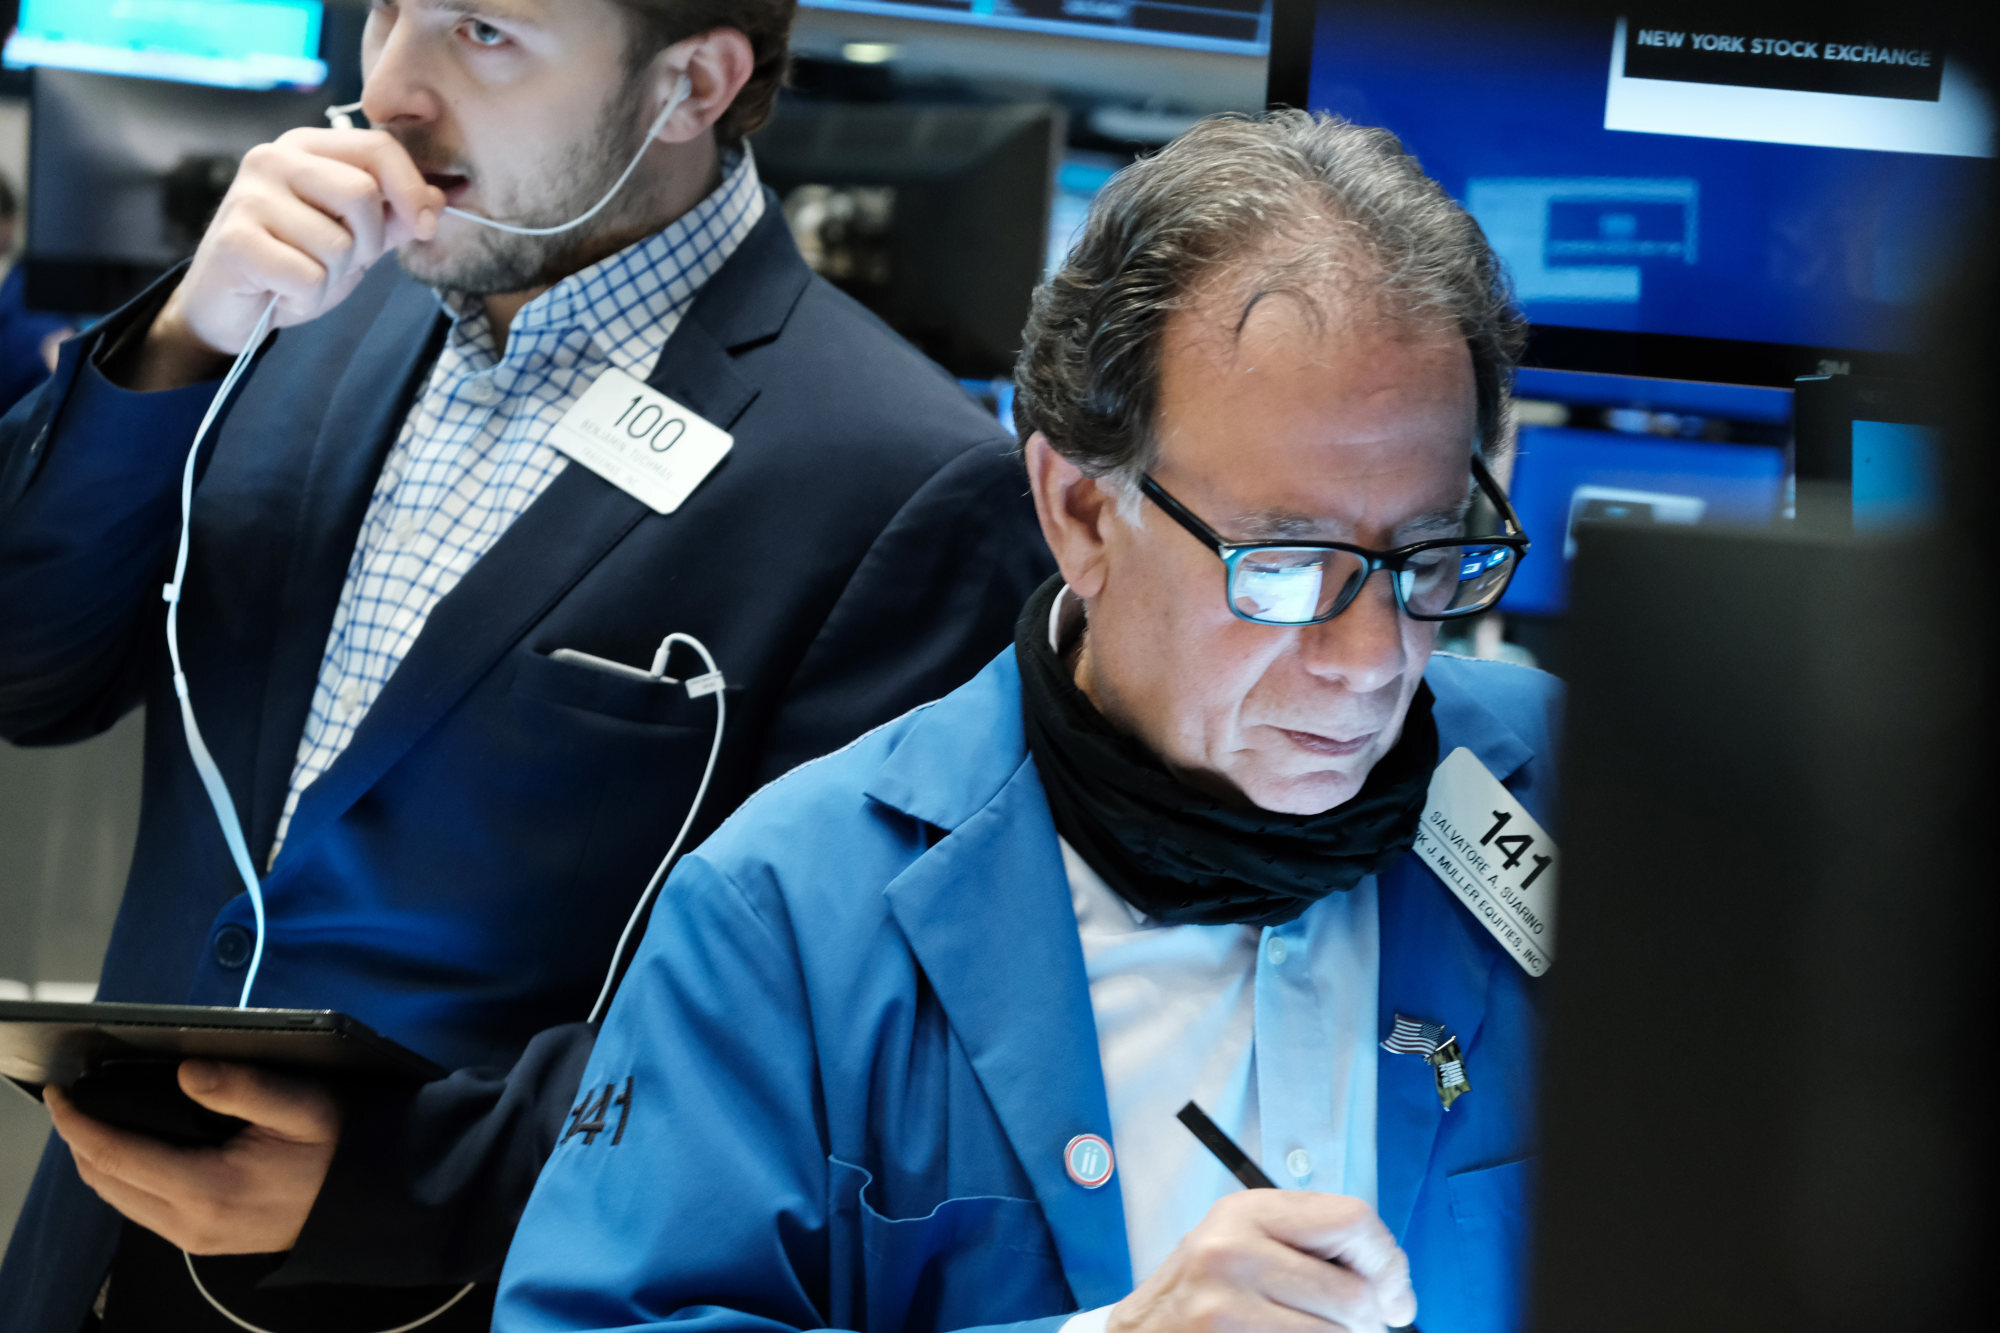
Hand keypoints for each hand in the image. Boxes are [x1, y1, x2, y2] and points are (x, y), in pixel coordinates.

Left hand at [45, 1060, 341, 1254]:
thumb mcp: (302, 1105)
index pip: (117, 1156)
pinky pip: (140, 1210)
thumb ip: (243, 1087)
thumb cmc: (336, 1148)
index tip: (59, 1093)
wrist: (364, 1202)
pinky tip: (132, 1152)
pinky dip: (122, 1178)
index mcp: (209, 1188)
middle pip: (105, 1182)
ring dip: (98, 1161)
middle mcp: (190, 1222)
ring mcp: (193, 1238)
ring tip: (95, 1121)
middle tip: (74, 1100)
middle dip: (80, 1141)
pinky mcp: (201, 1241)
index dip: (79, 1124)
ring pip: (118, 1200)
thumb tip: (185, 1071)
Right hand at [133, 127, 445, 389]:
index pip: (378, 146)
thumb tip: (443, 198)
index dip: (413, 189)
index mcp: (307, 147)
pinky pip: (309, 276)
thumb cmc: (295, 264)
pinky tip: (282, 291)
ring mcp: (249, 196)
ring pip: (337, 243)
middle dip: (367, 242)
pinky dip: (307, 297)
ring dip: (333, 276)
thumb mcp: (357, 237)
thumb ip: (396, 214)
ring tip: (303, 275)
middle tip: (338, 260)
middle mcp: (272, 159)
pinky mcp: (234, 240)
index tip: (425, 226)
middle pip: (362, 193)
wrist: (233, 307)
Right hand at [1107, 1190, 1416, 1332]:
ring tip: (1306, 1332)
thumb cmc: (1209, 1291)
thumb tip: (1396, 1290)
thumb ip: (1313, 1246)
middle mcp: (1233, 1250)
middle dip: (1368, 1321)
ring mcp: (1225, 1305)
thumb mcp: (1250, 1242)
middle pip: (1354, 1294)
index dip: (1388, 1263)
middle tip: (1351, 1327)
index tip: (1395, 1296)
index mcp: (1248, 1211)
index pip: (1353, 1220)